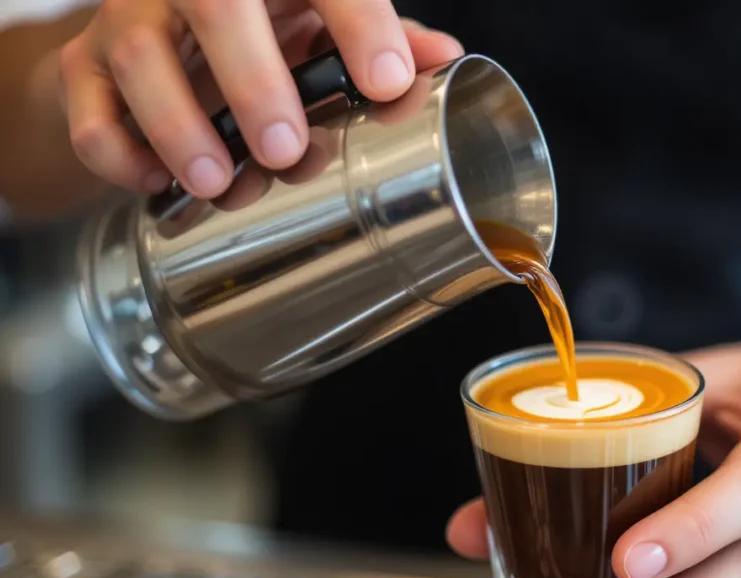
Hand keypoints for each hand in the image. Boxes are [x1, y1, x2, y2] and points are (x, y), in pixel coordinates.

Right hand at [57, 0, 463, 198]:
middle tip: (284, 149)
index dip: (359, 23)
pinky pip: (86, 105)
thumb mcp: (321, 25)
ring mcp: (132, 17)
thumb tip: (442, 57)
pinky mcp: (84, 64)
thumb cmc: (259, 29)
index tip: (389, 83)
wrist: (161, 31)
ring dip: (178, 126)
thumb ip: (381, 39)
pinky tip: (156, 181)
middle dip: (253, 80)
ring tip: (217, 182)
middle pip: (216, 3)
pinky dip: (116, 151)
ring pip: (138, 55)